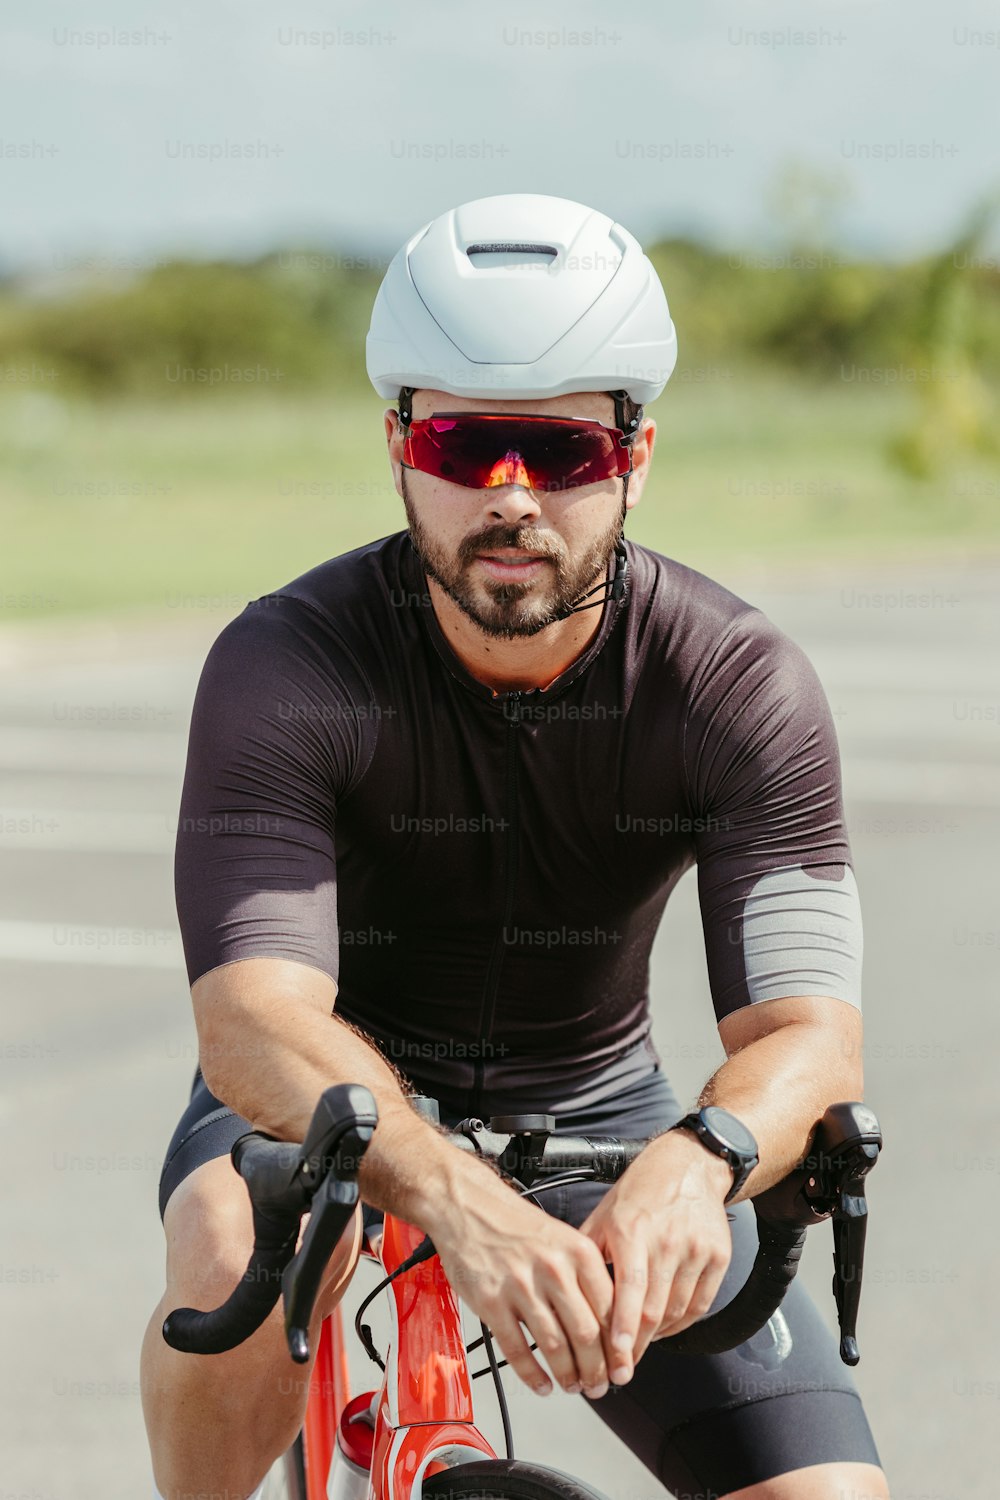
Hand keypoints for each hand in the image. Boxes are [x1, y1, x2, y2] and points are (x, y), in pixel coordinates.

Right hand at [430, 1166, 618, 1398]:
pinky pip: (517, 1350)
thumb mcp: (564, 1238)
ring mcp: (520, 1286)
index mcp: (578, 1252)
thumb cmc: (516, 1225)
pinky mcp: (491, 1302)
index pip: (610, 1310)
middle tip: (599, 1386)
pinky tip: (542, 1384)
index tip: (621, 1366)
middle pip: (586, 1333)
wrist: (469, 1207)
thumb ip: (586, 1276)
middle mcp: (553, 1268)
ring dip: (568, 1376)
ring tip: (573, 1387)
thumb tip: (609, 1323)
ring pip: (554, 1346)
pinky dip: (532, 1375)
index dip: (618, 1347)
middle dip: (597, 1370)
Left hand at [577, 1129, 732, 1385]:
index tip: (616, 1360)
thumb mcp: (604, 1214)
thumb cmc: (641, 1191)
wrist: (689, 1165)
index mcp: (632, 1231)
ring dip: (656, 1338)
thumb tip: (565, 1292)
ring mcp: (696, 1250)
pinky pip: (700, 1304)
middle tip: (620, 1372)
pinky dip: (681, 1323)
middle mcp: (666, 1241)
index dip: (623, 1330)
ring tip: (637, 1348)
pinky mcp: (718, 1256)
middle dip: (636, 1348)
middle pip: (653, 1310)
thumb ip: (587, 1254)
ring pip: (676, 1312)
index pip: (629, 1291)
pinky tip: (664, 1327)